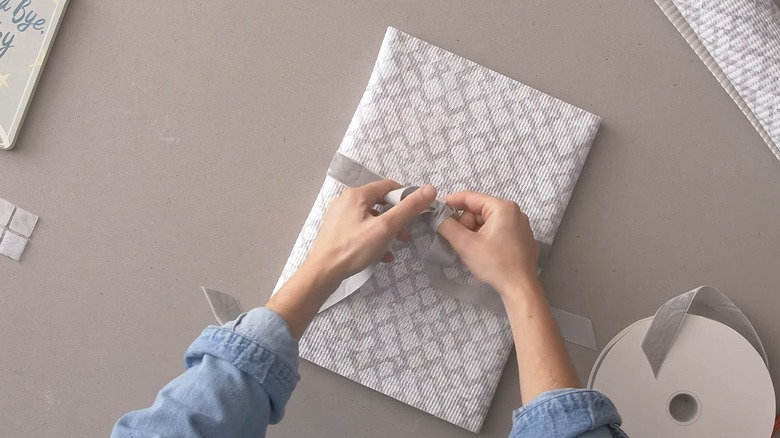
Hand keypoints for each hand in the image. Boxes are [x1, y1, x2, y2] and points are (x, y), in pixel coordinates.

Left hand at [307, 181, 436, 280]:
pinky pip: (361, 229)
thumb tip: (430, 189)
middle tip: (406, 233)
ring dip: (386, 231)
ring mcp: (340, 216)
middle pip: (379, 202)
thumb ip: (408, 208)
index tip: (416, 211)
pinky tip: (381, 255)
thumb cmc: (353, 248)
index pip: (388, 186)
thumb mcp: (385, 228)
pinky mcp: (337, 231)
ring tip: (396, 245)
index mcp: (356, 195)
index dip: (405, 196)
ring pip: (371, 218)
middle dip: (396, 218)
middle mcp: (346, 201)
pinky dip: (373, 239)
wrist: (323, 272)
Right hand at [437, 191, 538, 294]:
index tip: (436, 210)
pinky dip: (486, 238)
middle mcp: (514, 212)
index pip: (470, 197)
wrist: (520, 289)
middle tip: (461, 242)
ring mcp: (520, 226)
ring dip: (474, 233)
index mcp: (502, 207)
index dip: (450, 202)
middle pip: (478, 211)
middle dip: (465, 224)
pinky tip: (485, 253)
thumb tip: (437, 216)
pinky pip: (497, 231)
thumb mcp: (465, 244)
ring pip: (487, 222)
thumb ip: (447, 226)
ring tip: (472, 250)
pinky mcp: (522, 239)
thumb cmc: (495, 264)